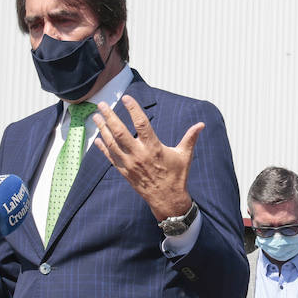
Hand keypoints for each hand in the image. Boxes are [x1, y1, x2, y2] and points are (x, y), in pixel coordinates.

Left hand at [93, 95, 200, 219]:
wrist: (167, 200)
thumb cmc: (177, 177)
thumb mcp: (185, 156)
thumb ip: (190, 138)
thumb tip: (201, 125)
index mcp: (154, 148)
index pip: (141, 124)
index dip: (133, 109)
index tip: (126, 98)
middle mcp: (139, 154)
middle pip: (120, 132)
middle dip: (109, 117)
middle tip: (102, 105)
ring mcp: (130, 164)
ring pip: (112, 143)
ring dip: (102, 129)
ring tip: (96, 116)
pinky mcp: (125, 172)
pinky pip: (110, 158)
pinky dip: (103, 148)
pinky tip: (97, 139)